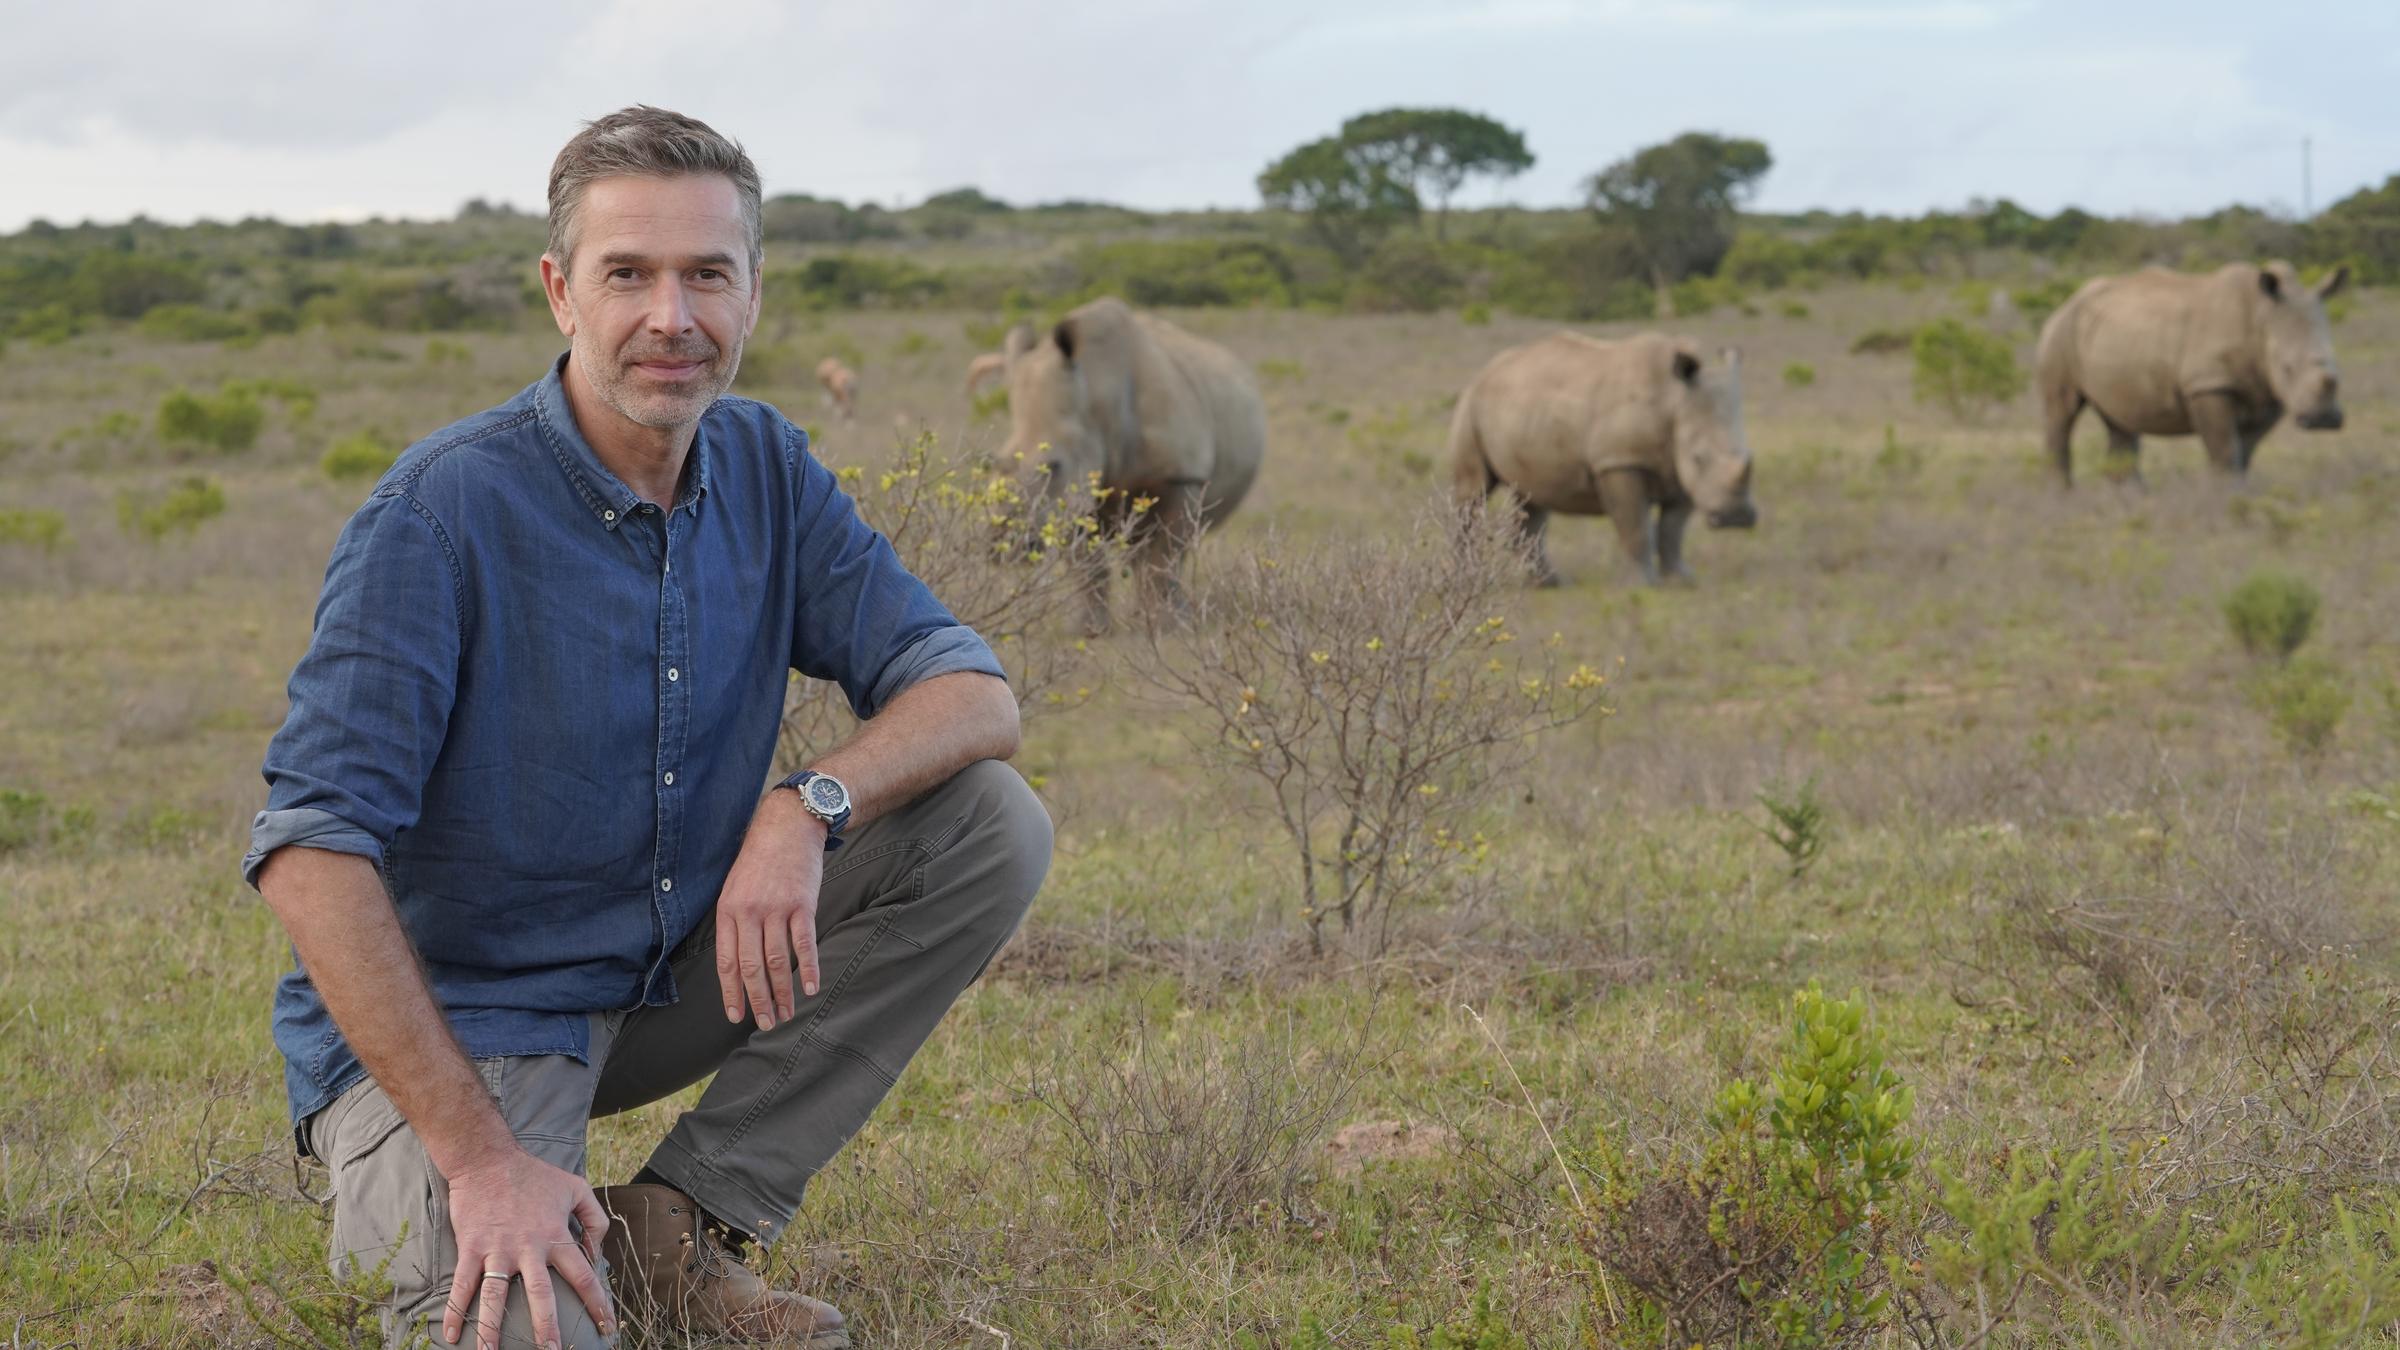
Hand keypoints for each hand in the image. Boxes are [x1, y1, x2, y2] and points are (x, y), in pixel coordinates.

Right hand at [441, 1146, 613, 1349]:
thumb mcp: (576, 1188)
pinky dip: (456, 1312)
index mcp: (556, 1236)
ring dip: (493, 1329)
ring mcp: (498, 1250)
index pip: (584, 1276)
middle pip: (541, 1296)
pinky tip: (450, 1336)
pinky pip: (463, 1285)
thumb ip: (595, 1218)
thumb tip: (597, 1251)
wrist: (487, 1160)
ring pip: (497, 1297)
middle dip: (548, 1328)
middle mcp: (529, 1248)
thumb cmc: (534, 1175)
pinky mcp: (471, 1248)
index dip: (597, 1304)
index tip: (606, 1327)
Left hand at [715, 789, 829, 1029]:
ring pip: (778, 961)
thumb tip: (735, 961)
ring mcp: (777, 909)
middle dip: (758, 1000)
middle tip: (767, 1023)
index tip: (736, 1015)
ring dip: (783, 992)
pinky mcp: (803, 905)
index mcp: (728, 911)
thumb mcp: (734, 887)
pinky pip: (804, 943)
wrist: (787, 827)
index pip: (726, 962)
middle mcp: (749, 912)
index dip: (731, 992)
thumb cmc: (759, 859)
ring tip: (787, 1013)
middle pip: (752, 967)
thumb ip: (734, 922)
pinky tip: (811, 987)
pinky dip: (809, 968)